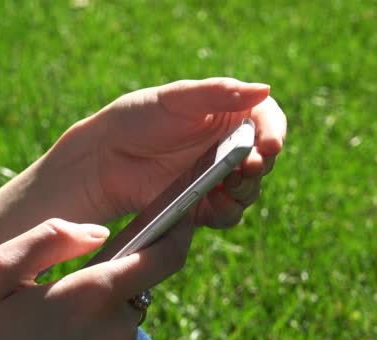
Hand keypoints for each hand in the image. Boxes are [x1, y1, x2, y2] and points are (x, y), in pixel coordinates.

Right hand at [0, 218, 192, 339]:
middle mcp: (117, 329)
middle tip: (74, 280)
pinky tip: (61, 334)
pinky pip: (113, 337)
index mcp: (93, 296)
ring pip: (125, 313)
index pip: (165, 258)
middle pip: (140, 285)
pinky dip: (96, 328)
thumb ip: (48, 238)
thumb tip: (97, 232)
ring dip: (102, 306)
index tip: (182, 215)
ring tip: (55, 317)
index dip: (178, 232)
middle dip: (118, 274)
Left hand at [41, 77, 286, 227]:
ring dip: (248, 188)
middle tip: (249, 165)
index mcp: (227, 114)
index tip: (270, 144)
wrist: (103, 157)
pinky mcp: (202, 204)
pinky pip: (227, 213)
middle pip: (264, 158)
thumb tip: (265, 89)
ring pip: (249, 189)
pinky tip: (217, 203)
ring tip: (231, 183)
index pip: (266, 120)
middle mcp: (226, 146)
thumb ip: (218, 93)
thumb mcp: (176, 98)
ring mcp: (216, 177)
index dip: (274, 131)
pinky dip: (228, 210)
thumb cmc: (137, 118)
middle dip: (261, 163)